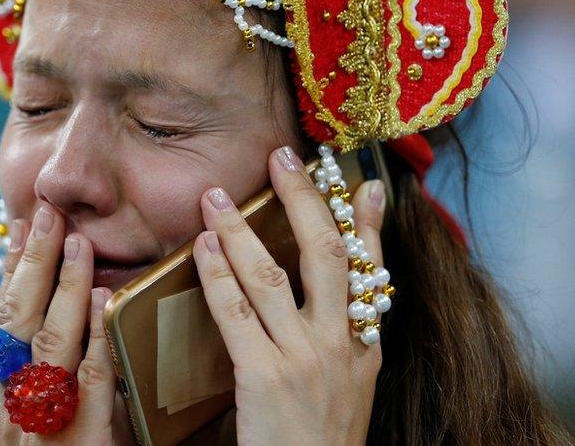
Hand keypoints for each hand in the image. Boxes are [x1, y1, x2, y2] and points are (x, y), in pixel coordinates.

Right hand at [0, 205, 135, 444]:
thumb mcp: (45, 400)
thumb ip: (51, 352)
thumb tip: (65, 289)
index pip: (1, 315)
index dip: (14, 266)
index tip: (25, 222)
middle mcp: (5, 402)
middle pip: (15, 320)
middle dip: (33, 263)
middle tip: (50, 215)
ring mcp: (36, 422)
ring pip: (46, 345)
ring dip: (64, 289)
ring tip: (78, 244)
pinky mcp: (77, 441)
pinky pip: (86, 382)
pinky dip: (95, 339)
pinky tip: (103, 303)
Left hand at [192, 146, 386, 445]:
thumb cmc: (320, 438)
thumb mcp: (351, 386)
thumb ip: (347, 336)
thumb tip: (342, 294)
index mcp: (365, 345)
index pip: (371, 267)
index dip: (367, 220)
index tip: (361, 179)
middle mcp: (341, 344)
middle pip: (327, 253)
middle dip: (304, 199)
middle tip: (283, 157)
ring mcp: (304, 358)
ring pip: (271, 275)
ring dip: (240, 229)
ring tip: (215, 197)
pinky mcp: (265, 377)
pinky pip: (235, 312)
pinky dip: (217, 273)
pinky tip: (203, 246)